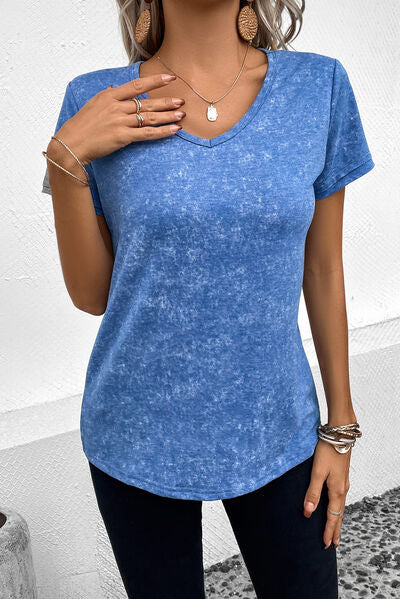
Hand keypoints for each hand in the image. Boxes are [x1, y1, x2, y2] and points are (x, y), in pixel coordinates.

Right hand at [53, 73, 185, 164]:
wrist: (72, 143)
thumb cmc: (81, 126)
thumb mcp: (92, 104)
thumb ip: (107, 95)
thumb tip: (114, 87)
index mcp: (109, 95)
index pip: (136, 85)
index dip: (155, 81)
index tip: (169, 77)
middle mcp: (116, 107)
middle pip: (147, 102)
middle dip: (166, 101)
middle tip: (181, 100)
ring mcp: (120, 121)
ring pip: (149, 117)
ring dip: (168, 116)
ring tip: (181, 115)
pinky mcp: (123, 137)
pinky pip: (147, 134)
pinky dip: (162, 132)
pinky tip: (173, 130)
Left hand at [303, 438, 350, 548]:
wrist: (339, 434)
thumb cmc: (327, 452)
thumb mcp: (317, 472)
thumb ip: (312, 492)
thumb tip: (308, 513)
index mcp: (337, 491)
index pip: (333, 517)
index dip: (329, 531)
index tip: (326, 544)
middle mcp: (342, 489)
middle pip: (339, 515)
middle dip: (335, 530)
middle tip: (333, 544)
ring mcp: (343, 482)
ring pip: (340, 506)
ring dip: (337, 520)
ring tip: (335, 530)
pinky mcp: (341, 476)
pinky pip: (339, 498)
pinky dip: (337, 508)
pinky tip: (334, 507)